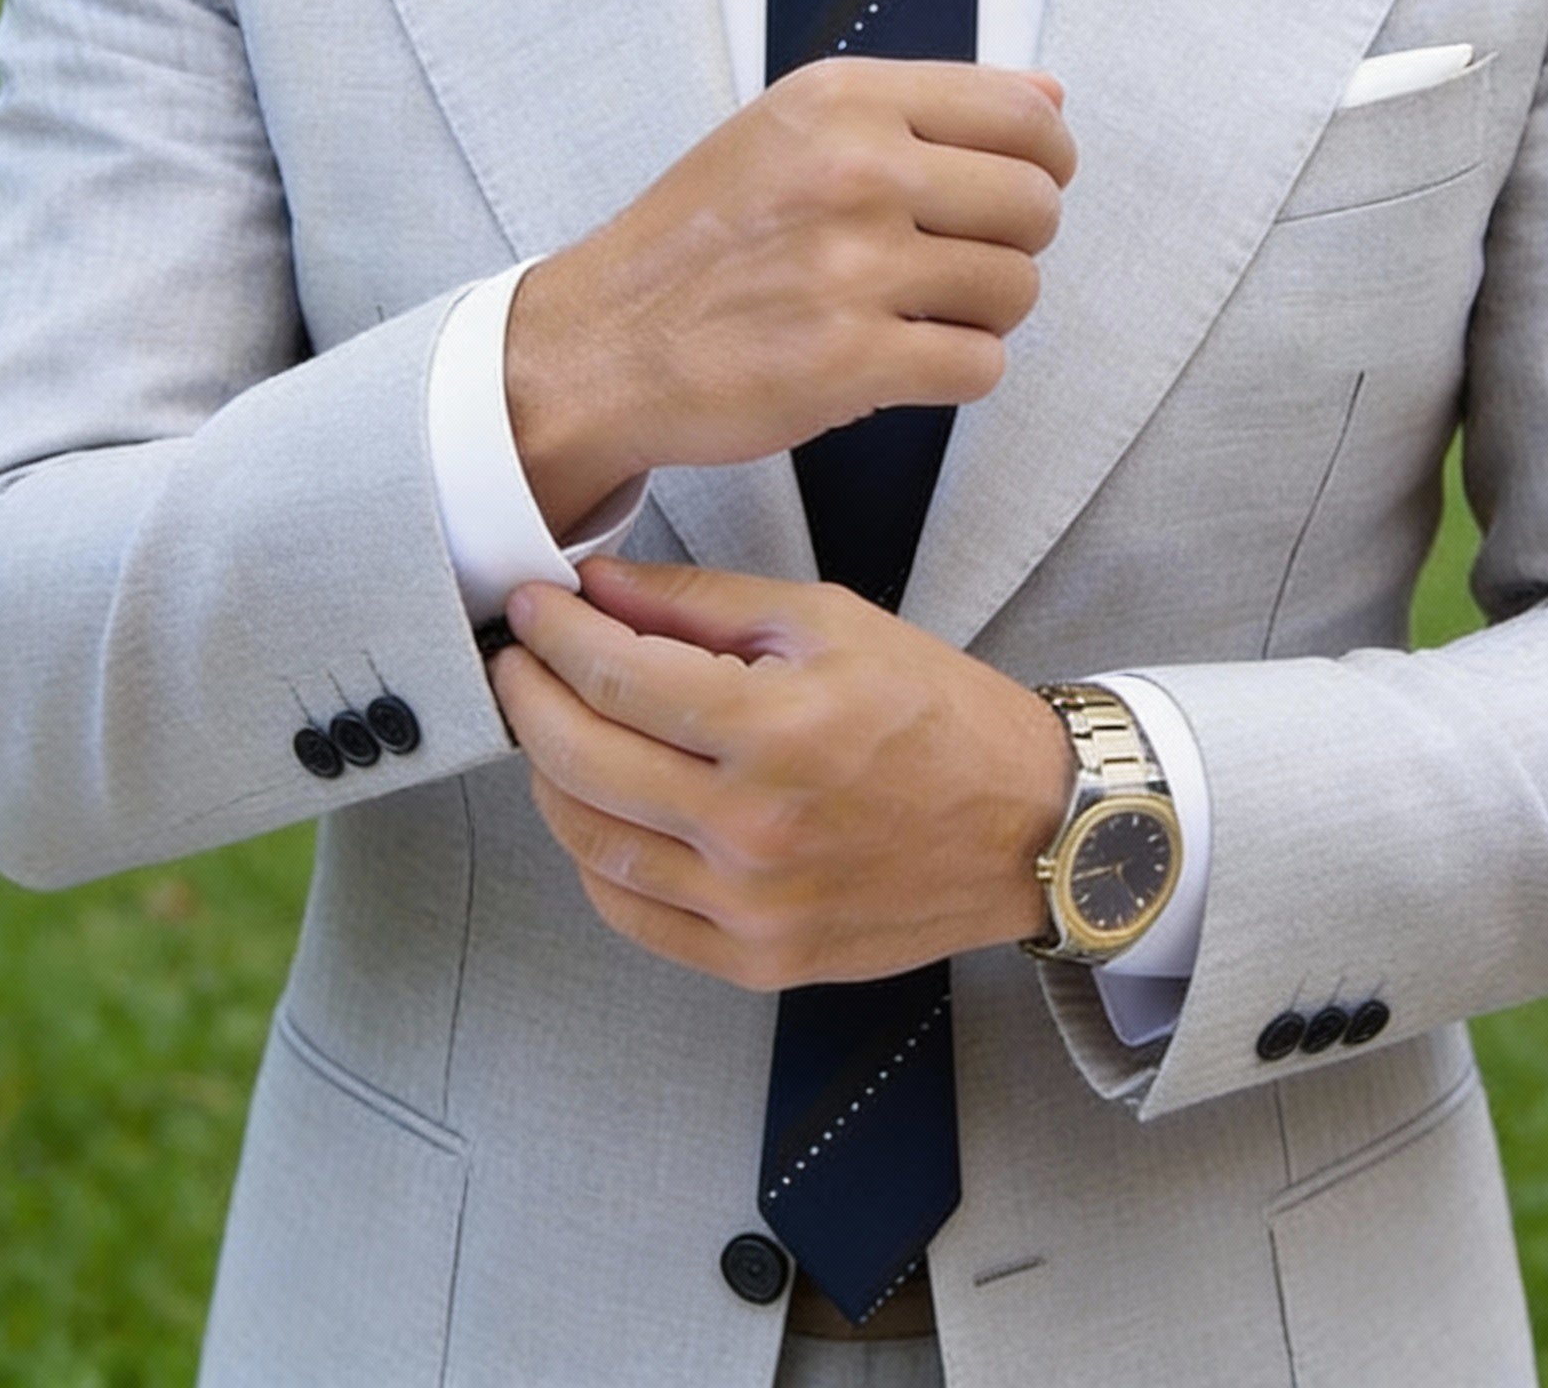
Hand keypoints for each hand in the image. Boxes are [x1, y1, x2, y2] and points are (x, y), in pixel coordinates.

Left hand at [490, 556, 1072, 990]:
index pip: (616, 677)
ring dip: (548, 776)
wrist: (1029, 828)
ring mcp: (753, 906)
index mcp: (779, 729)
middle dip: (528, 696)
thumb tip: (600, 588)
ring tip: (550, 727)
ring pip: (592, 841)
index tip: (531, 609)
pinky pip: (632, 914)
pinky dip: (593, 857)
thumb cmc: (940, 716)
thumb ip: (704, 605)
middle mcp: (757, 828)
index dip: (554, 635)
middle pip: (581, 759)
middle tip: (518, 660)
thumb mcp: (830, 625)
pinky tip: (598, 808)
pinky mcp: (759, 959)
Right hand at [504, 60, 1075, 530]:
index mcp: (845, 101)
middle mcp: (855, 172)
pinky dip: (956, 371)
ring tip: (920, 312)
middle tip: (957, 261)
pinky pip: (981, 366)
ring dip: (985, 314)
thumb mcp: (794, 130)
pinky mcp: (852, 361)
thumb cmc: (702, 239)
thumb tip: (1049, 94)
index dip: (1048, 162)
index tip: (1020, 188)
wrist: (605, 340)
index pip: (1025, 116)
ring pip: (1018, 290)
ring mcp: (854, 268)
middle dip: (1016, 243)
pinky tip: (902, 359)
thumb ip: (926, 107)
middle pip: (1035, 206)